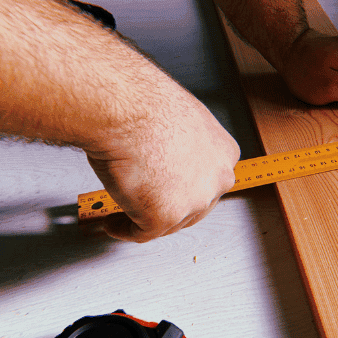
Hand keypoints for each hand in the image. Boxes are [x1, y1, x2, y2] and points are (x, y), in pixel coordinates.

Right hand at [83, 97, 239, 242]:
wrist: (124, 108)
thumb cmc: (145, 104)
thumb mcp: (180, 120)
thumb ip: (182, 145)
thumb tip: (168, 153)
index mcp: (224, 152)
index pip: (208, 180)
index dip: (184, 187)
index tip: (167, 189)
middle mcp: (217, 179)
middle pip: (193, 206)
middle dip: (168, 207)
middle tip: (143, 202)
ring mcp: (193, 201)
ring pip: (169, 223)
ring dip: (146, 217)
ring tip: (124, 209)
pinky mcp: (164, 217)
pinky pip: (140, 233)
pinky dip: (123, 230)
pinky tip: (113, 222)